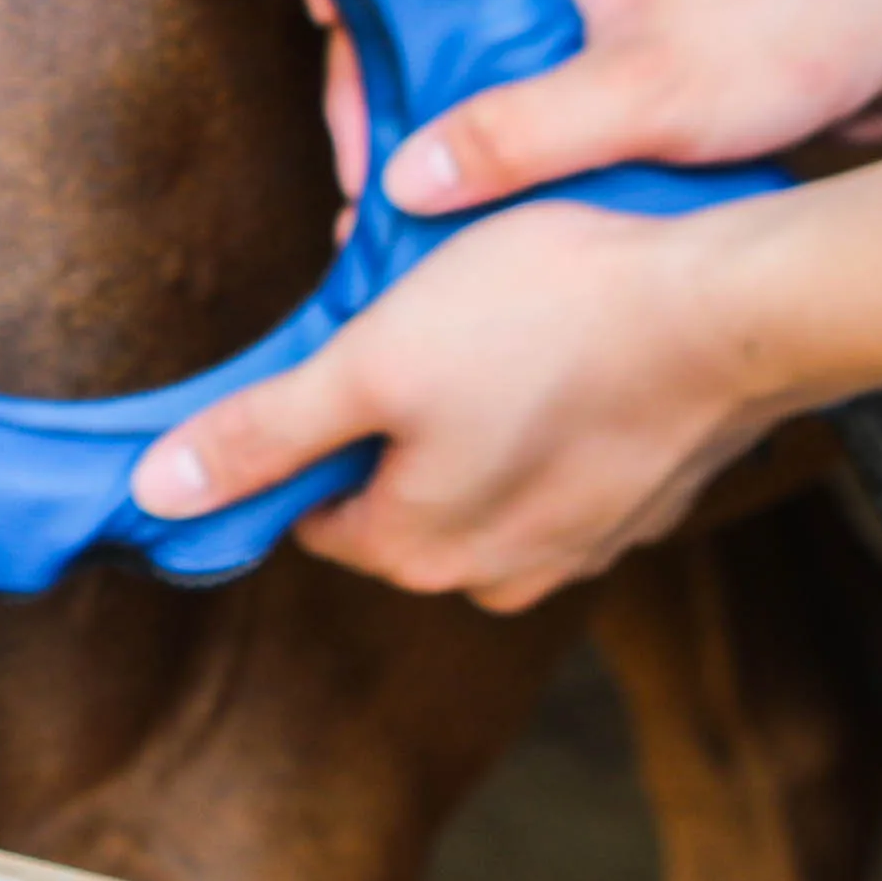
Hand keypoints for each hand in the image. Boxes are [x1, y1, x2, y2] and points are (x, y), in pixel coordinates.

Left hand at [129, 193, 792, 608]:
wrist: (727, 306)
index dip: (302, 432)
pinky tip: (555, 342)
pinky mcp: (641, 497)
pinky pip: (555, 463)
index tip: (328, 357)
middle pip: (395, 498)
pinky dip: (542, 412)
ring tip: (485, 322)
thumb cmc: (544, 318)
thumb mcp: (368, 364)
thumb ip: (261, 436)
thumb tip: (154, 497)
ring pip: (479, 478)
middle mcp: (500, 574)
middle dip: (387, 419)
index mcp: (421, 553)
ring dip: (467, 412)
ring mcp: (582, 542)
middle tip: (408, 321)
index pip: (314, 510)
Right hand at [375, 0, 881, 213]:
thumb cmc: (797, 28)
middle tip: (372, 169)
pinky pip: (514, 43)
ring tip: (414, 196)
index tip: (327, 52)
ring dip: (431, 96)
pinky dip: (488, 104)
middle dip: (377, 67)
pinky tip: (484, 184)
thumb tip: (402, 182)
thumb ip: (516, 133)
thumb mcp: (646, 94)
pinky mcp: (613, 3)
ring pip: (458, 12)